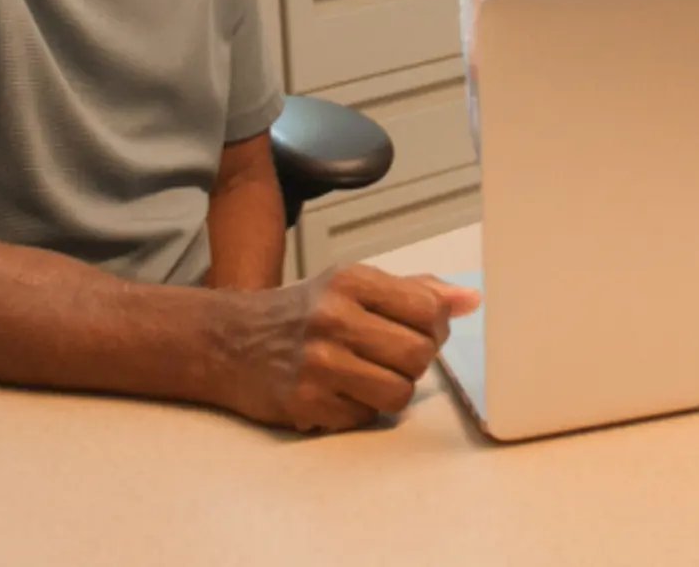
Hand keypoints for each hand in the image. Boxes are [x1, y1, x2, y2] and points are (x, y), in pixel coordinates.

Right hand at [219, 264, 478, 430]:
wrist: (228, 341)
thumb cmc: (301, 313)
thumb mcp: (352, 285)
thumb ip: (414, 291)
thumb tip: (471, 301)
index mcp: (351, 281)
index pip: (429, 310)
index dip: (434, 328)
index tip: (417, 330)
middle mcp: (333, 318)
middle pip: (419, 355)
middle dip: (414, 361)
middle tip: (390, 356)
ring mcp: (318, 363)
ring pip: (399, 392)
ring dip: (391, 390)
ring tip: (367, 375)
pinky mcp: (306, 402)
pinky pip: (366, 417)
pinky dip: (360, 408)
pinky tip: (338, 390)